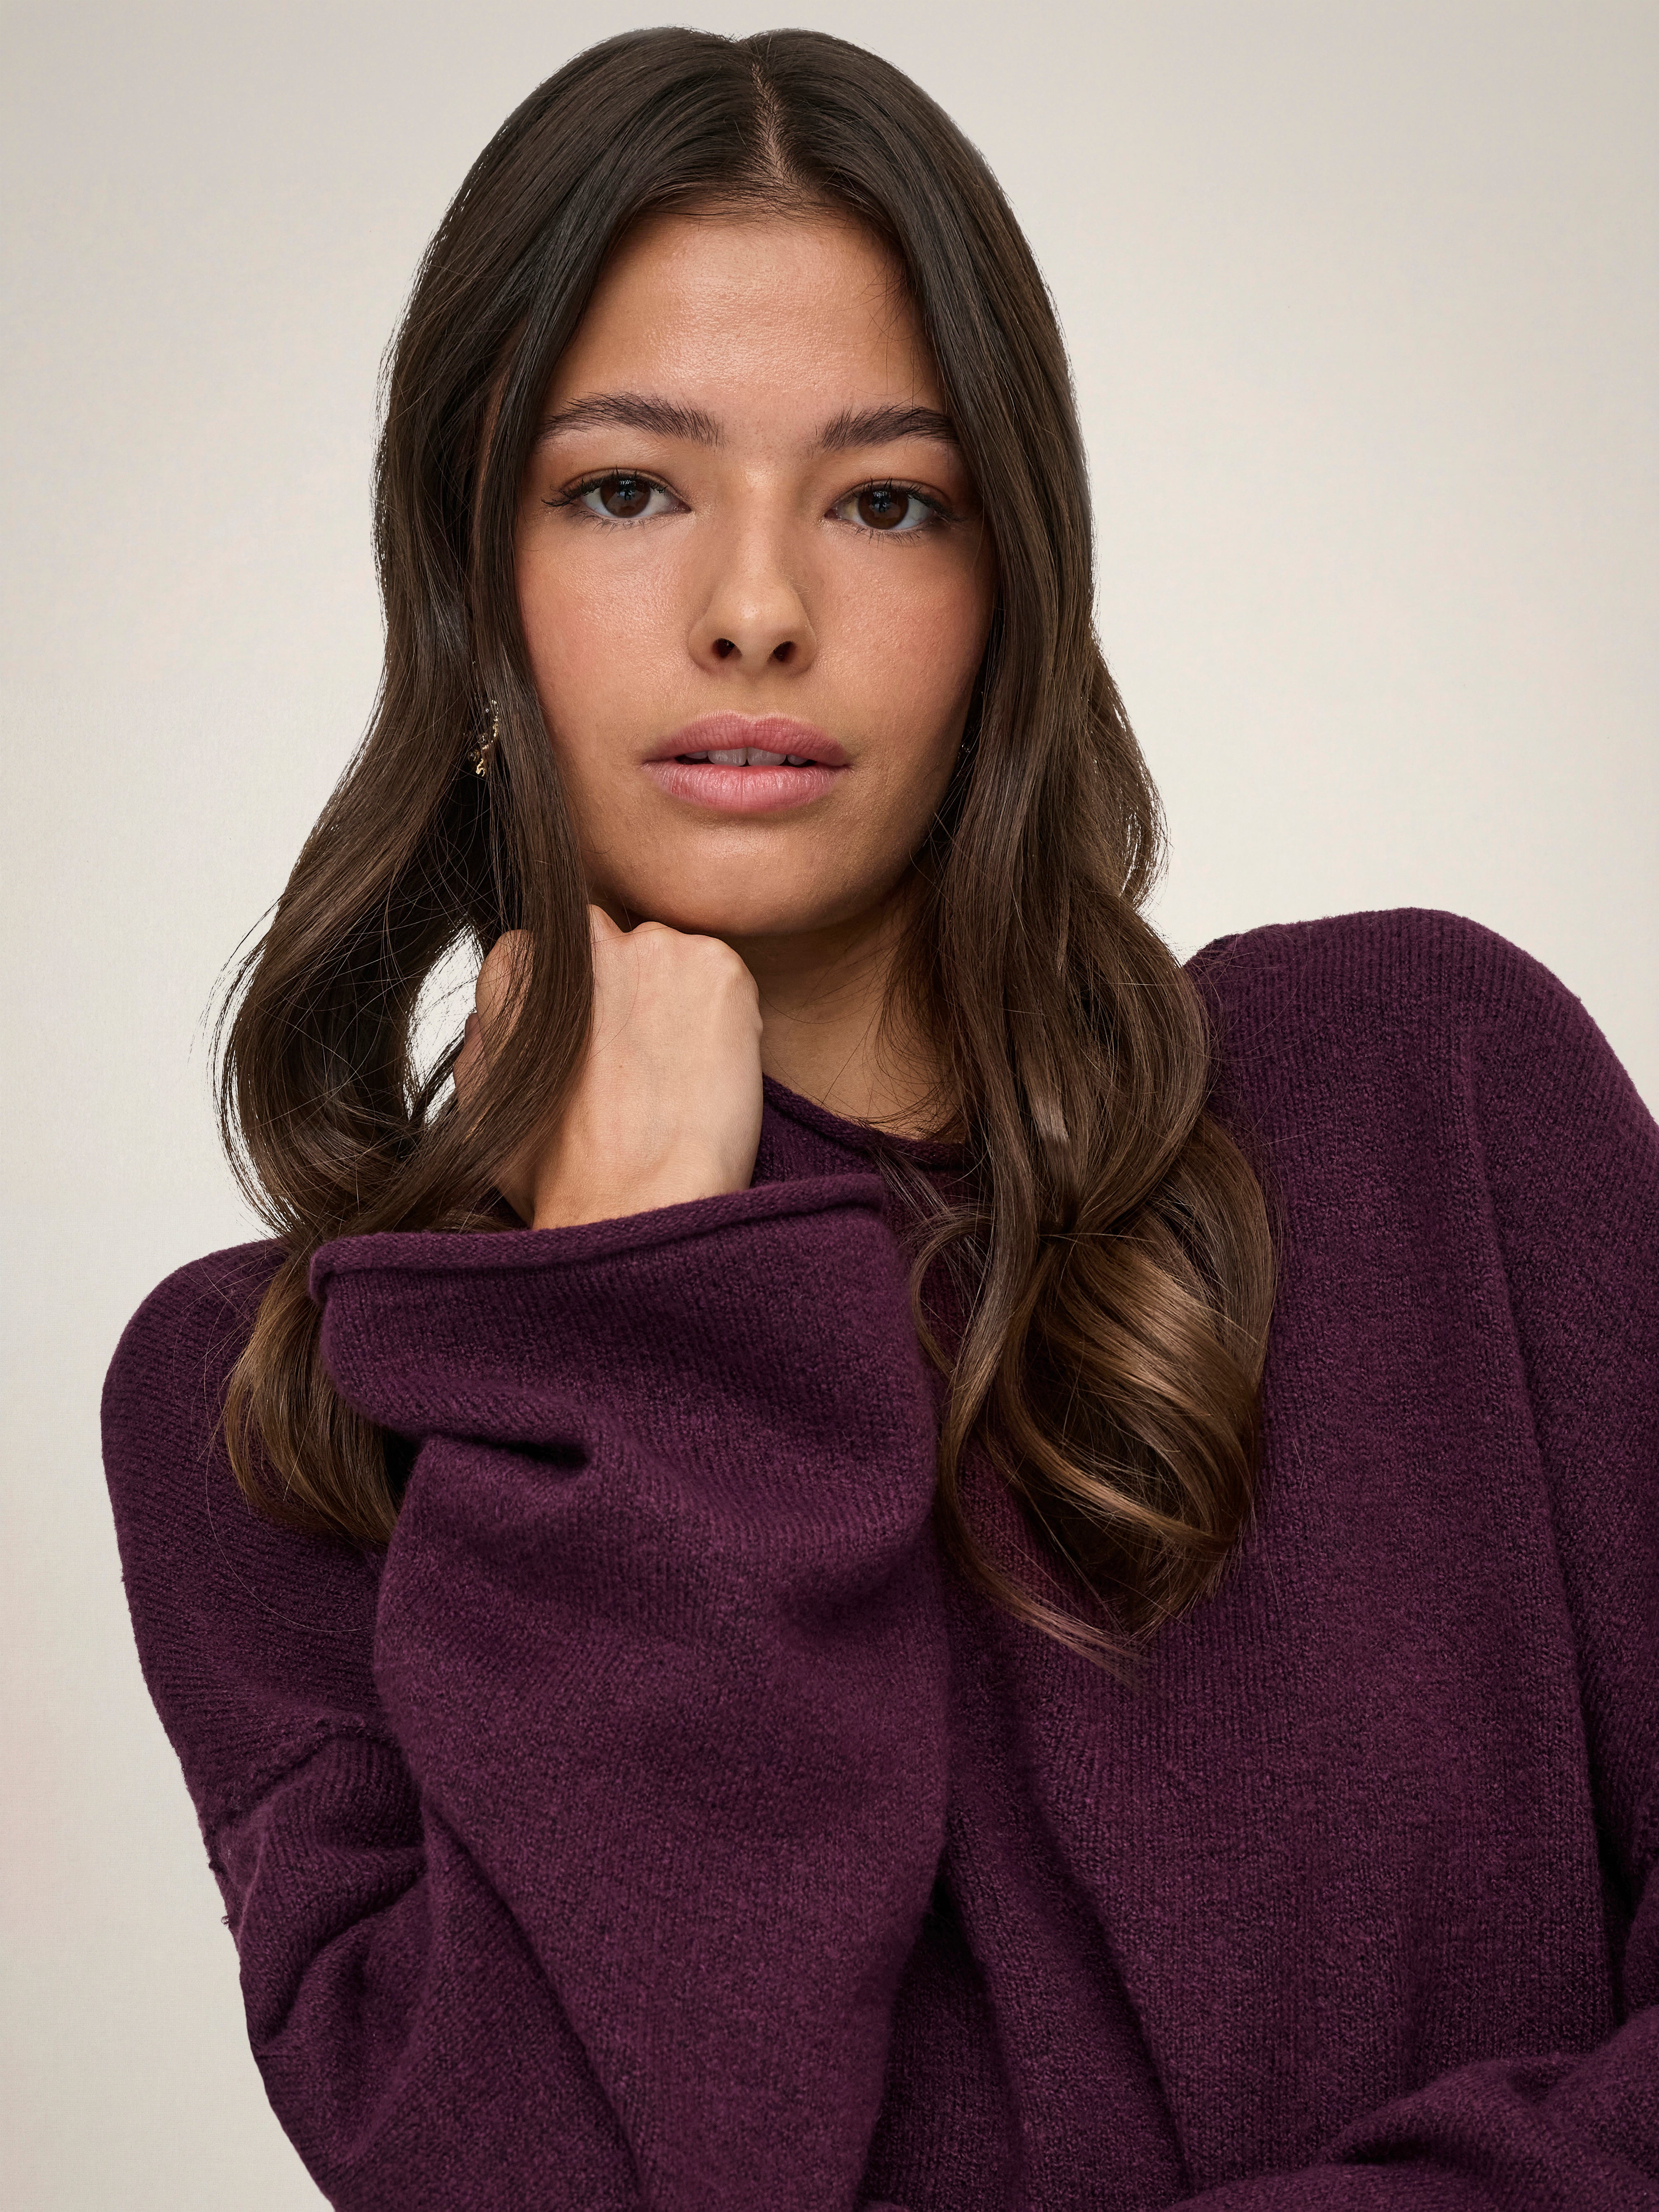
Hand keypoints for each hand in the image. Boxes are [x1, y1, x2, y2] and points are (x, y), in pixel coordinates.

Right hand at [452, 908, 763, 1228]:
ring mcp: (656, 948)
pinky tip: (708, 1069)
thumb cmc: (563, 1178)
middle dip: (621, 987)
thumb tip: (487, 1020)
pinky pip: (721, 975)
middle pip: (608, 942)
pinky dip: (722, 1013)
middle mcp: (587, 942)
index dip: (572, 998)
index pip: (545, 948)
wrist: (642, 1205)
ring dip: (674, 999)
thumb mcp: (487, 1114)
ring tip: (676, 1073)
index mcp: (523, 971)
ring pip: (668, 957)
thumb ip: (484, 1049)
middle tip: (638, 1060)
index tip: (590, 1042)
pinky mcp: (718, 966)